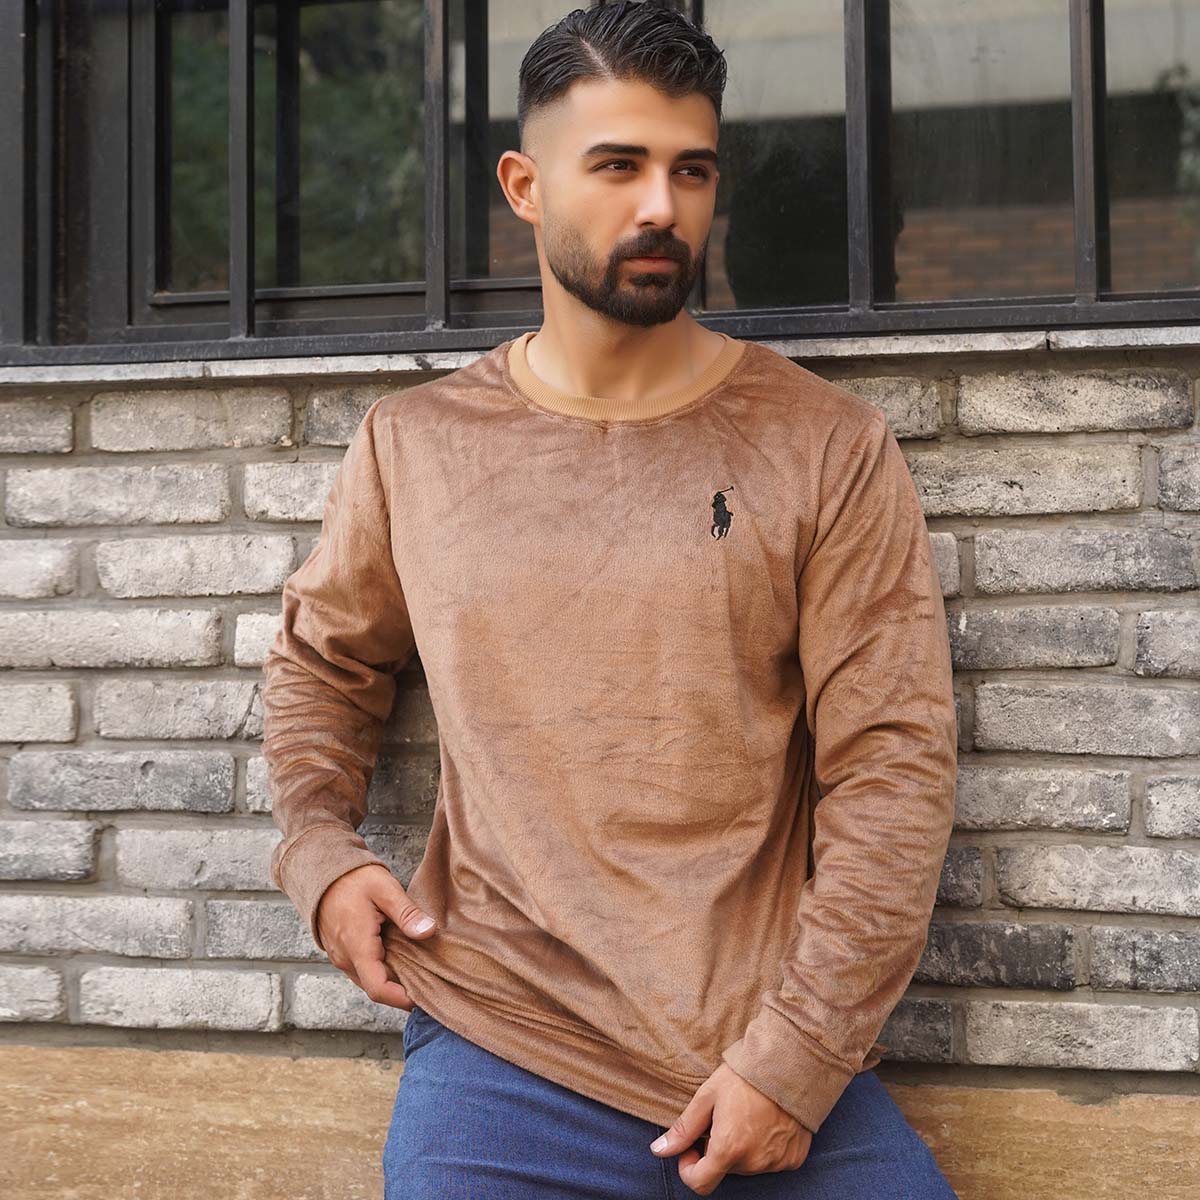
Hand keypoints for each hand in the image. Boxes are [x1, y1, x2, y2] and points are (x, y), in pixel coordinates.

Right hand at [316, 863, 437, 1010]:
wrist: (322, 872)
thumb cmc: (353, 878)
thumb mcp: (385, 889)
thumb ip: (407, 913)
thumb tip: (429, 932)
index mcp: (357, 946)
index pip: (378, 988)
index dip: (401, 999)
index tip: (424, 998)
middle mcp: (345, 958)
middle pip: (376, 987)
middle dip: (401, 989)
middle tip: (429, 982)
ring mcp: (341, 956)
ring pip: (369, 979)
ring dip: (391, 978)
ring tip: (418, 969)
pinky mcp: (341, 952)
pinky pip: (363, 969)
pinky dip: (381, 969)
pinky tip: (399, 956)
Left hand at [650, 1062, 811, 1194]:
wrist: (790, 1064)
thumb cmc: (745, 1076)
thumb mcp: (707, 1096)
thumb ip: (684, 1129)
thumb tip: (658, 1151)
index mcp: (729, 1149)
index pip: (701, 1183)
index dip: (689, 1168)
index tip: (692, 1148)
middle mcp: (754, 1163)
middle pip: (724, 1169)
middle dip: (717, 1149)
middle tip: (724, 1117)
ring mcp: (776, 1163)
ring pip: (746, 1166)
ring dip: (740, 1149)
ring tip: (746, 1115)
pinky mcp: (793, 1159)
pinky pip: (770, 1162)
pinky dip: (763, 1148)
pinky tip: (765, 1122)